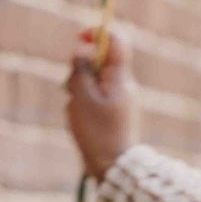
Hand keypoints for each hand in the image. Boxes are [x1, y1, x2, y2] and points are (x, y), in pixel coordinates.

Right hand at [64, 25, 141, 181]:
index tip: (80, 40)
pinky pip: (93, 97)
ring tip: (78, 107)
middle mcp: (124, 86)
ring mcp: (119, 99)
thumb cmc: (98, 132)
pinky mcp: (113, 112)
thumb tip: (83, 49)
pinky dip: (83, 102)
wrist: (114, 166)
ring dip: (79, 88)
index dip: (97, 34)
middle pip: (98, 61)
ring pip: (92, 80)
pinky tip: (80, 118)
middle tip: (75, 87)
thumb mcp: (83, 96)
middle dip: (80, 68)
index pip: (116, 42)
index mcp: (121, 79)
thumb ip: (81, 69)